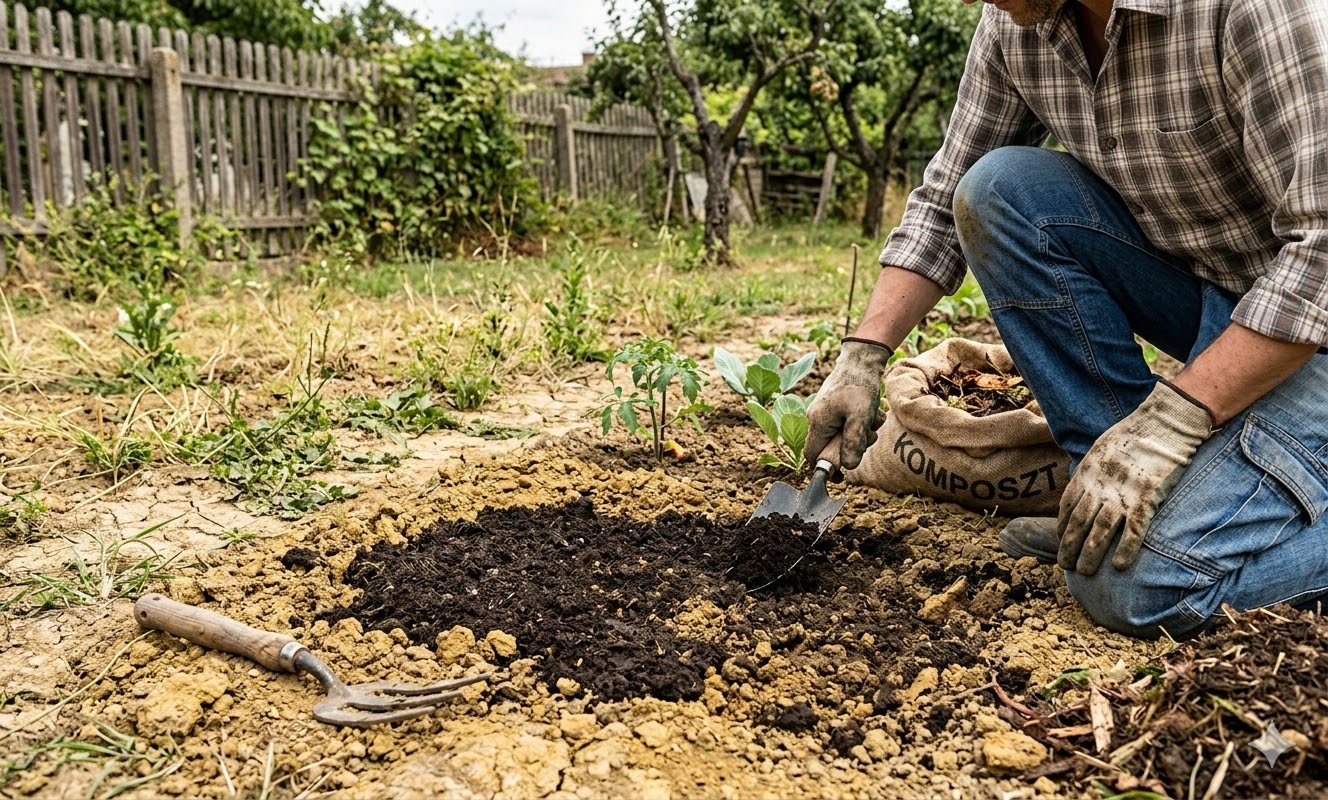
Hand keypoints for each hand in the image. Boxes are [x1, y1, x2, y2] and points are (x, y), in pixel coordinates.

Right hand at [804, 338, 891, 469]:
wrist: (862, 358)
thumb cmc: (859, 384)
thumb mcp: (860, 415)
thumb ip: (853, 441)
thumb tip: (848, 466)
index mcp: (818, 422)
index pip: (812, 455)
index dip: (826, 467)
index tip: (843, 474)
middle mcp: (818, 418)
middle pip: (831, 446)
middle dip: (852, 446)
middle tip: (868, 436)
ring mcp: (828, 411)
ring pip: (843, 434)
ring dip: (861, 433)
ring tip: (873, 420)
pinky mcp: (838, 406)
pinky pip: (848, 423)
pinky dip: (862, 422)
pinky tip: (872, 412)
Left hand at [1057, 379, 1214, 574]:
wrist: (1163, 425)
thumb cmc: (1134, 434)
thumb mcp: (1100, 448)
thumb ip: (1091, 470)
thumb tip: (1084, 485)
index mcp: (1086, 473)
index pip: (1067, 506)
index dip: (1062, 527)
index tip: (1061, 541)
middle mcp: (1099, 487)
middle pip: (1078, 523)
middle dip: (1068, 547)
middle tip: (1065, 566)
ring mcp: (1122, 495)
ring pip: (1099, 532)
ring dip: (1089, 554)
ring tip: (1084, 573)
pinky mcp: (1146, 499)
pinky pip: (1133, 530)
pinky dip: (1125, 549)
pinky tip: (1119, 566)